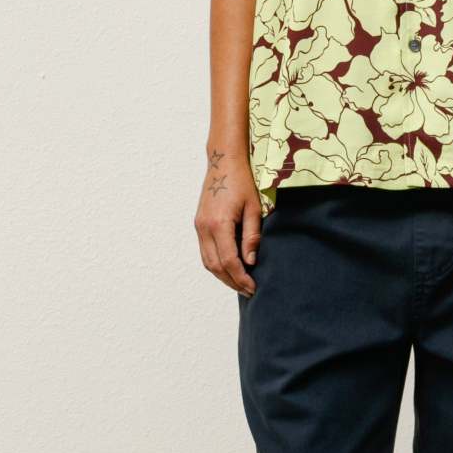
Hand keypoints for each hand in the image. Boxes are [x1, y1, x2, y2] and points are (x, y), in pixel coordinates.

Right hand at [194, 152, 262, 293]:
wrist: (223, 161)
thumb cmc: (242, 182)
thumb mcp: (254, 208)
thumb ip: (252, 236)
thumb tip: (251, 262)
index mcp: (219, 224)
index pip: (228, 261)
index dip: (241, 278)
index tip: (253, 287)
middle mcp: (204, 228)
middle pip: (215, 266)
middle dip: (232, 282)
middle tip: (249, 291)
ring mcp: (199, 226)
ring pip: (207, 262)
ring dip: (222, 276)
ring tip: (240, 284)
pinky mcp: (199, 224)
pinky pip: (205, 252)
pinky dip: (216, 264)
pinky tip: (229, 269)